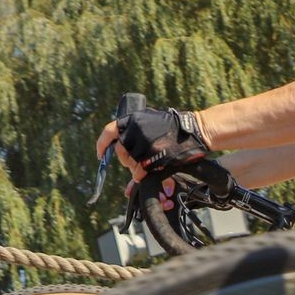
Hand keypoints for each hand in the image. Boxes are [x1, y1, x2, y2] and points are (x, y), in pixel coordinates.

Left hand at [94, 108, 208, 174]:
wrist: (195, 130)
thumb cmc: (172, 128)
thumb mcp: (150, 122)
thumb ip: (133, 134)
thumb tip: (113, 151)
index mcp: (132, 119)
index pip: (109, 133)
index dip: (102, 145)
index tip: (100, 155)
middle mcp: (135, 130)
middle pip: (120, 152)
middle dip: (126, 160)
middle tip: (136, 161)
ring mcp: (144, 144)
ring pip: (131, 164)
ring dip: (137, 168)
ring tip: (149, 164)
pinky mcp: (153, 156)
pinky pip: (140, 171)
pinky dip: (142, 175)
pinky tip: (150, 170)